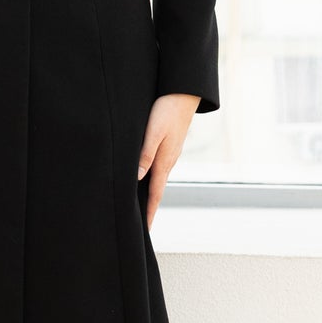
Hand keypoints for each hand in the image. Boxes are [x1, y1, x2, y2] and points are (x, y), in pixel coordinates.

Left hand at [136, 93, 199, 229]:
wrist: (183, 92)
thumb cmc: (166, 110)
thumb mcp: (153, 132)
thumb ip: (145, 155)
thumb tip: (138, 178)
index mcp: (164, 161)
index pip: (155, 194)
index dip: (149, 212)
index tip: (145, 230)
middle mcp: (168, 161)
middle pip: (157, 190)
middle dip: (149, 208)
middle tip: (142, 226)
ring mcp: (170, 153)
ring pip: (158, 179)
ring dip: (150, 194)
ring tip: (141, 207)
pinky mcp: (169, 145)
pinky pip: (159, 167)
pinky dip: (152, 179)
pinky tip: (145, 178)